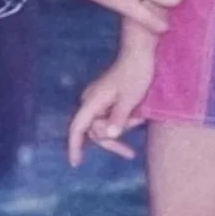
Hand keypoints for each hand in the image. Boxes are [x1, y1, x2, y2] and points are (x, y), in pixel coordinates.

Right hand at [67, 49, 155, 163]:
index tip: (75, 163)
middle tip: (130, 152)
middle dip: (112, 139)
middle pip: (93, 131)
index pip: (77, 127)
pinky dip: (121, 122)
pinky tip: (137, 118)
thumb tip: (107, 136)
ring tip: (139, 121)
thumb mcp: (129, 99)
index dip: (74, 146)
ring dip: (121, 128)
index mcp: (92, 100)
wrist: (140, 52)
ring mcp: (98, 99)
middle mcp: (91, 101)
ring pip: (104, 125)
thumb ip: (118, 119)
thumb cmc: (135, 74)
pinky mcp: (106, 99)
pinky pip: (109, 117)